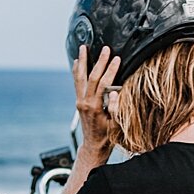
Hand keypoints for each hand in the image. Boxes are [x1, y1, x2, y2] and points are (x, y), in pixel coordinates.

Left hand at [73, 44, 119, 159]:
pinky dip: (76, 71)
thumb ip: (116, 108)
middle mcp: (84, 103)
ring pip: (79, 77)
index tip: (117, 59)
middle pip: (90, 77)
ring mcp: (80, 101)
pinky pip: (76, 83)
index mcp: (95, 107)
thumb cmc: (108, 137)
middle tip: (105, 49)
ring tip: (83, 48)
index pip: (102, 84)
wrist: (94, 146)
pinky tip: (76, 62)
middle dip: (99, 61)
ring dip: (82, 61)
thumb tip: (115, 92)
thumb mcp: (116, 125)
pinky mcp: (79, 102)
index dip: (110, 70)